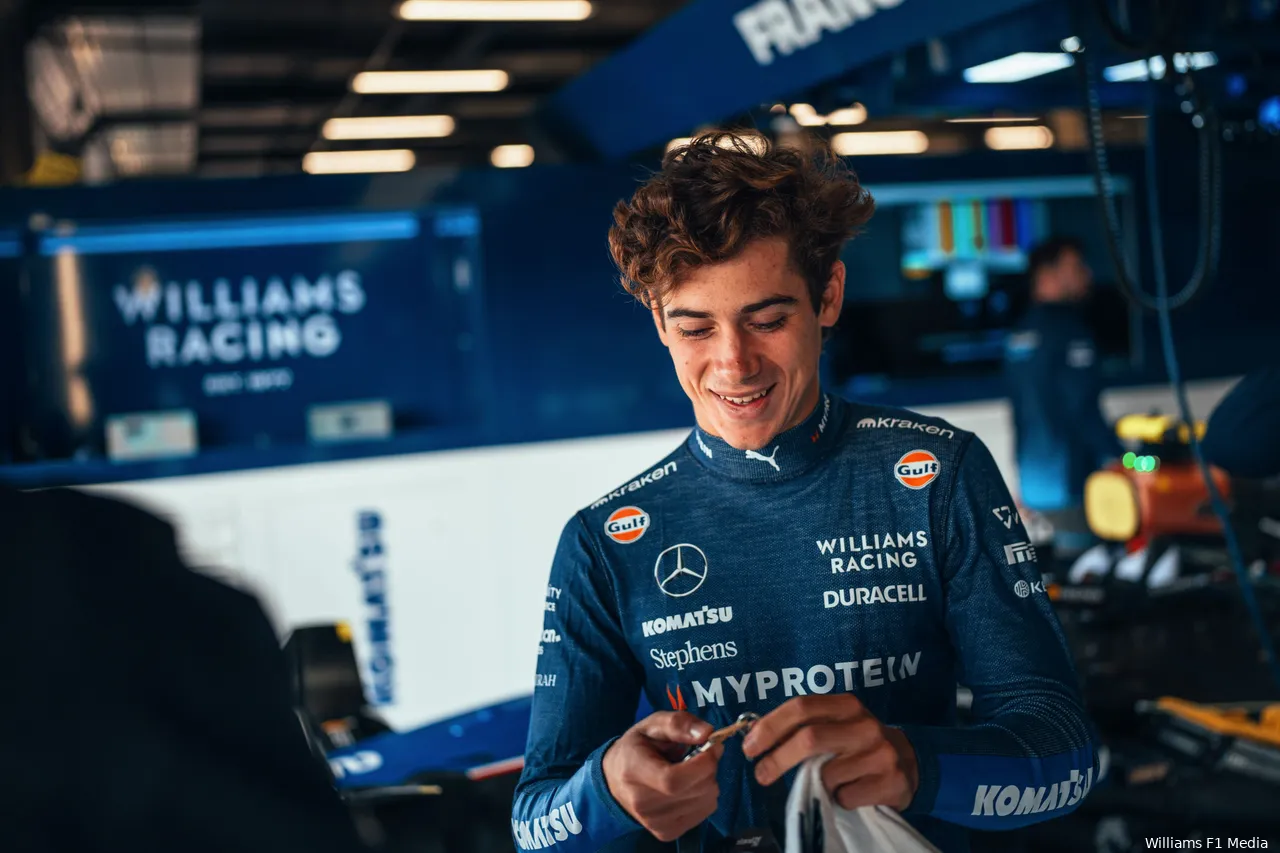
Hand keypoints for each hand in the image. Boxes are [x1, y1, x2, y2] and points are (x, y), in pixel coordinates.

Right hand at [601, 711, 723, 841]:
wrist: (616, 779)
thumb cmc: (637, 748)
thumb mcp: (653, 725)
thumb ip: (679, 724)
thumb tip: (707, 733)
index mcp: (633, 771)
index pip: (674, 780)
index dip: (702, 764)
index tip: (711, 746)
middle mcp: (642, 803)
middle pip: (696, 790)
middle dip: (708, 768)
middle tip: (701, 754)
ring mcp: (654, 822)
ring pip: (705, 801)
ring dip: (707, 781)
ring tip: (690, 771)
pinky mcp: (667, 833)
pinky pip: (704, 812)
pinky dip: (704, 796)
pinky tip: (689, 787)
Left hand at [741, 695, 917, 811]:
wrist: (909, 762)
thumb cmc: (857, 743)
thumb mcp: (836, 725)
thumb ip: (804, 726)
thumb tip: (756, 739)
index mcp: (846, 705)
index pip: (801, 707)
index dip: (770, 726)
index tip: (749, 747)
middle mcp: (864, 725)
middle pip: (809, 738)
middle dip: (777, 759)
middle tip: (761, 775)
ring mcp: (880, 753)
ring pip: (826, 774)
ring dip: (815, 784)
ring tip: (825, 783)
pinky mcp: (890, 781)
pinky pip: (845, 797)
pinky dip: (837, 799)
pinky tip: (848, 792)